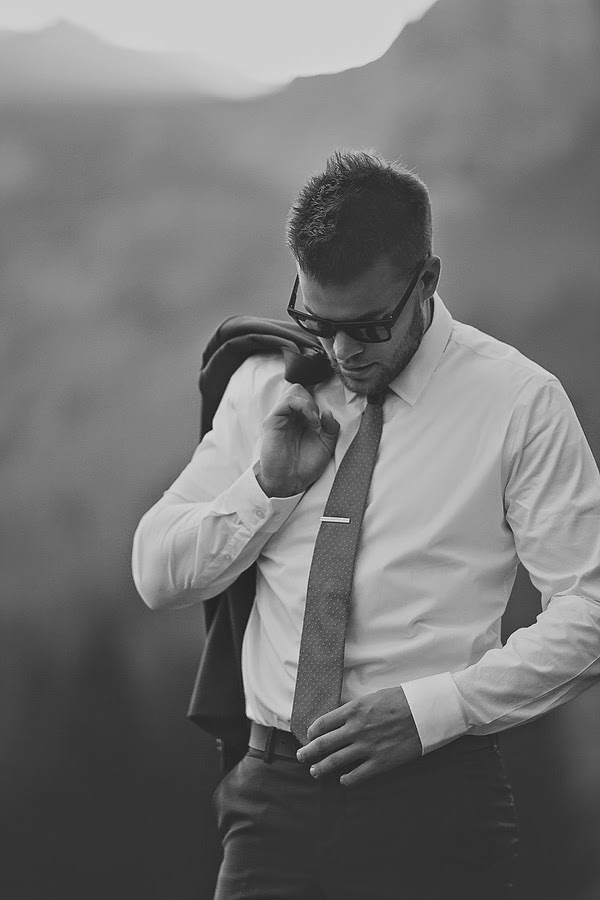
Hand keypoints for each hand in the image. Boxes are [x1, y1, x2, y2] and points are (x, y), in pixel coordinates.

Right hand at [257, 383, 339, 496]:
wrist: (289, 482)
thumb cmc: (305, 466)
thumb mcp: (326, 446)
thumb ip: (331, 428)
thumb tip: (328, 412)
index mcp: (300, 419)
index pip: (307, 395)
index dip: (318, 401)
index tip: (325, 420)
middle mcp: (289, 415)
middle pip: (299, 389)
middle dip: (313, 399)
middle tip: (318, 420)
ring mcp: (280, 417)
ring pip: (294, 390)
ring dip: (309, 402)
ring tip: (315, 420)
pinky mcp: (272, 421)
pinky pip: (287, 401)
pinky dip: (303, 406)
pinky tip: (312, 420)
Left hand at [296, 687, 422, 785]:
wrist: (427, 712)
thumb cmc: (403, 700)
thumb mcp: (374, 697)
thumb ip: (357, 709)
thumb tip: (344, 718)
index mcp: (354, 710)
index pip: (324, 723)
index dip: (313, 731)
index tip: (309, 736)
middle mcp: (356, 729)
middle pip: (324, 743)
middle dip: (309, 751)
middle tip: (301, 756)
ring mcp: (367, 747)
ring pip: (336, 761)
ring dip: (322, 767)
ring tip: (314, 771)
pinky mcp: (381, 762)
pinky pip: (357, 775)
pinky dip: (347, 780)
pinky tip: (343, 781)